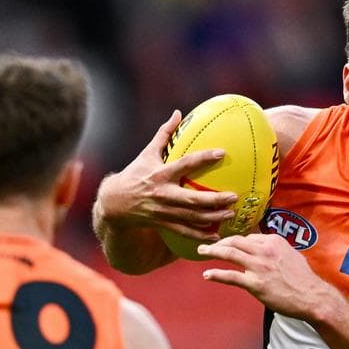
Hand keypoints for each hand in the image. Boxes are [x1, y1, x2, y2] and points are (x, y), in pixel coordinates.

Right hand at [97, 110, 238, 242]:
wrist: (114, 203)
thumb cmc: (135, 174)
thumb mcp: (147, 153)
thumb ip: (164, 134)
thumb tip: (178, 113)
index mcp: (160, 174)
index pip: (185, 164)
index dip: (203, 158)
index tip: (222, 152)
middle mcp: (163, 194)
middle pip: (192, 199)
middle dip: (214, 200)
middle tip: (233, 196)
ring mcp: (163, 211)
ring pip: (191, 217)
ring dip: (213, 217)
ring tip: (231, 213)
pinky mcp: (163, 224)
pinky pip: (184, 231)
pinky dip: (200, 235)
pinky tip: (217, 235)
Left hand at [198, 234, 341, 319]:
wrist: (312, 296)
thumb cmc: (304, 279)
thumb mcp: (291, 255)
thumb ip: (276, 250)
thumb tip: (265, 248)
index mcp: (274, 241)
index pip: (248, 236)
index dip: (235, 239)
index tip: (228, 242)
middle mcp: (265, 250)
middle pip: (235, 240)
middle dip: (219, 241)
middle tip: (209, 245)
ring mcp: (259, 266)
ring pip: (229, 253)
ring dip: (212, 251)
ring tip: (202, 251)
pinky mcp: (255, 283)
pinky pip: (231, 276)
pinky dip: (216, 274)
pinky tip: (207, 274)